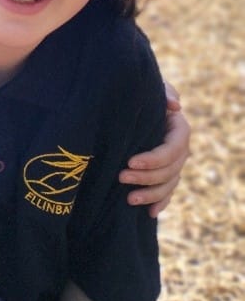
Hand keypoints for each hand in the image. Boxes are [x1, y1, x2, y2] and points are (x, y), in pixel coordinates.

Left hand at [119, 82, 189, 216]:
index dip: (154, 159)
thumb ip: (162, 92)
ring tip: (128, 199)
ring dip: (151, 194)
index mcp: (179, 129)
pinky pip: (167, 192)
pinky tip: (149, 212)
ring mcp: (173, 163)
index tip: (130, 161)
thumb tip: (174, 105)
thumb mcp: (150, 88)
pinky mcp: (164, 174)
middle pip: (170, 170)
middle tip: (120, 177)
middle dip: (146, 177)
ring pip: (168, 184)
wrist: (129, 103)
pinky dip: (160, 202)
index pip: (172, 149)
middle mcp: (180, 149)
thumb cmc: (139, 92)